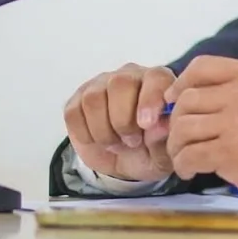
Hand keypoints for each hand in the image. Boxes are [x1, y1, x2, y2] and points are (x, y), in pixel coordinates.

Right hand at [63, 63, 175, 182]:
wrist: (125, 161)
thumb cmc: (150, 149)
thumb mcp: (163, 152)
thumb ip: (163, 138)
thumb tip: (159, 126)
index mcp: (158, 82)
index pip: (155, 77)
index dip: (150, 99)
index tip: (147, 124)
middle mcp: (129, 76)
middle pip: (120, 83)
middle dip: (123, 120)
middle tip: (133, 142)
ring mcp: (101, 86)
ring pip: (94, 98)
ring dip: (104, 130)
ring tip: (117, 144)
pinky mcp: (78, 100)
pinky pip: (74, 112)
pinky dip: (85, 134)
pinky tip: (99, 141)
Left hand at [163, 56, 237, 209]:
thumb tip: (202, 98)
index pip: (202, 66)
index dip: (181, 83)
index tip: (175, 99)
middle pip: (187, 99)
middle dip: (177, 120)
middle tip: (181, 137)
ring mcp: (233, 123)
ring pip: (183, 127)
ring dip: (177, 145)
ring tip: (185, 156)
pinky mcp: (228, 152)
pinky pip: (189, 155)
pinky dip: (183, 164)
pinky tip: (190, 171)